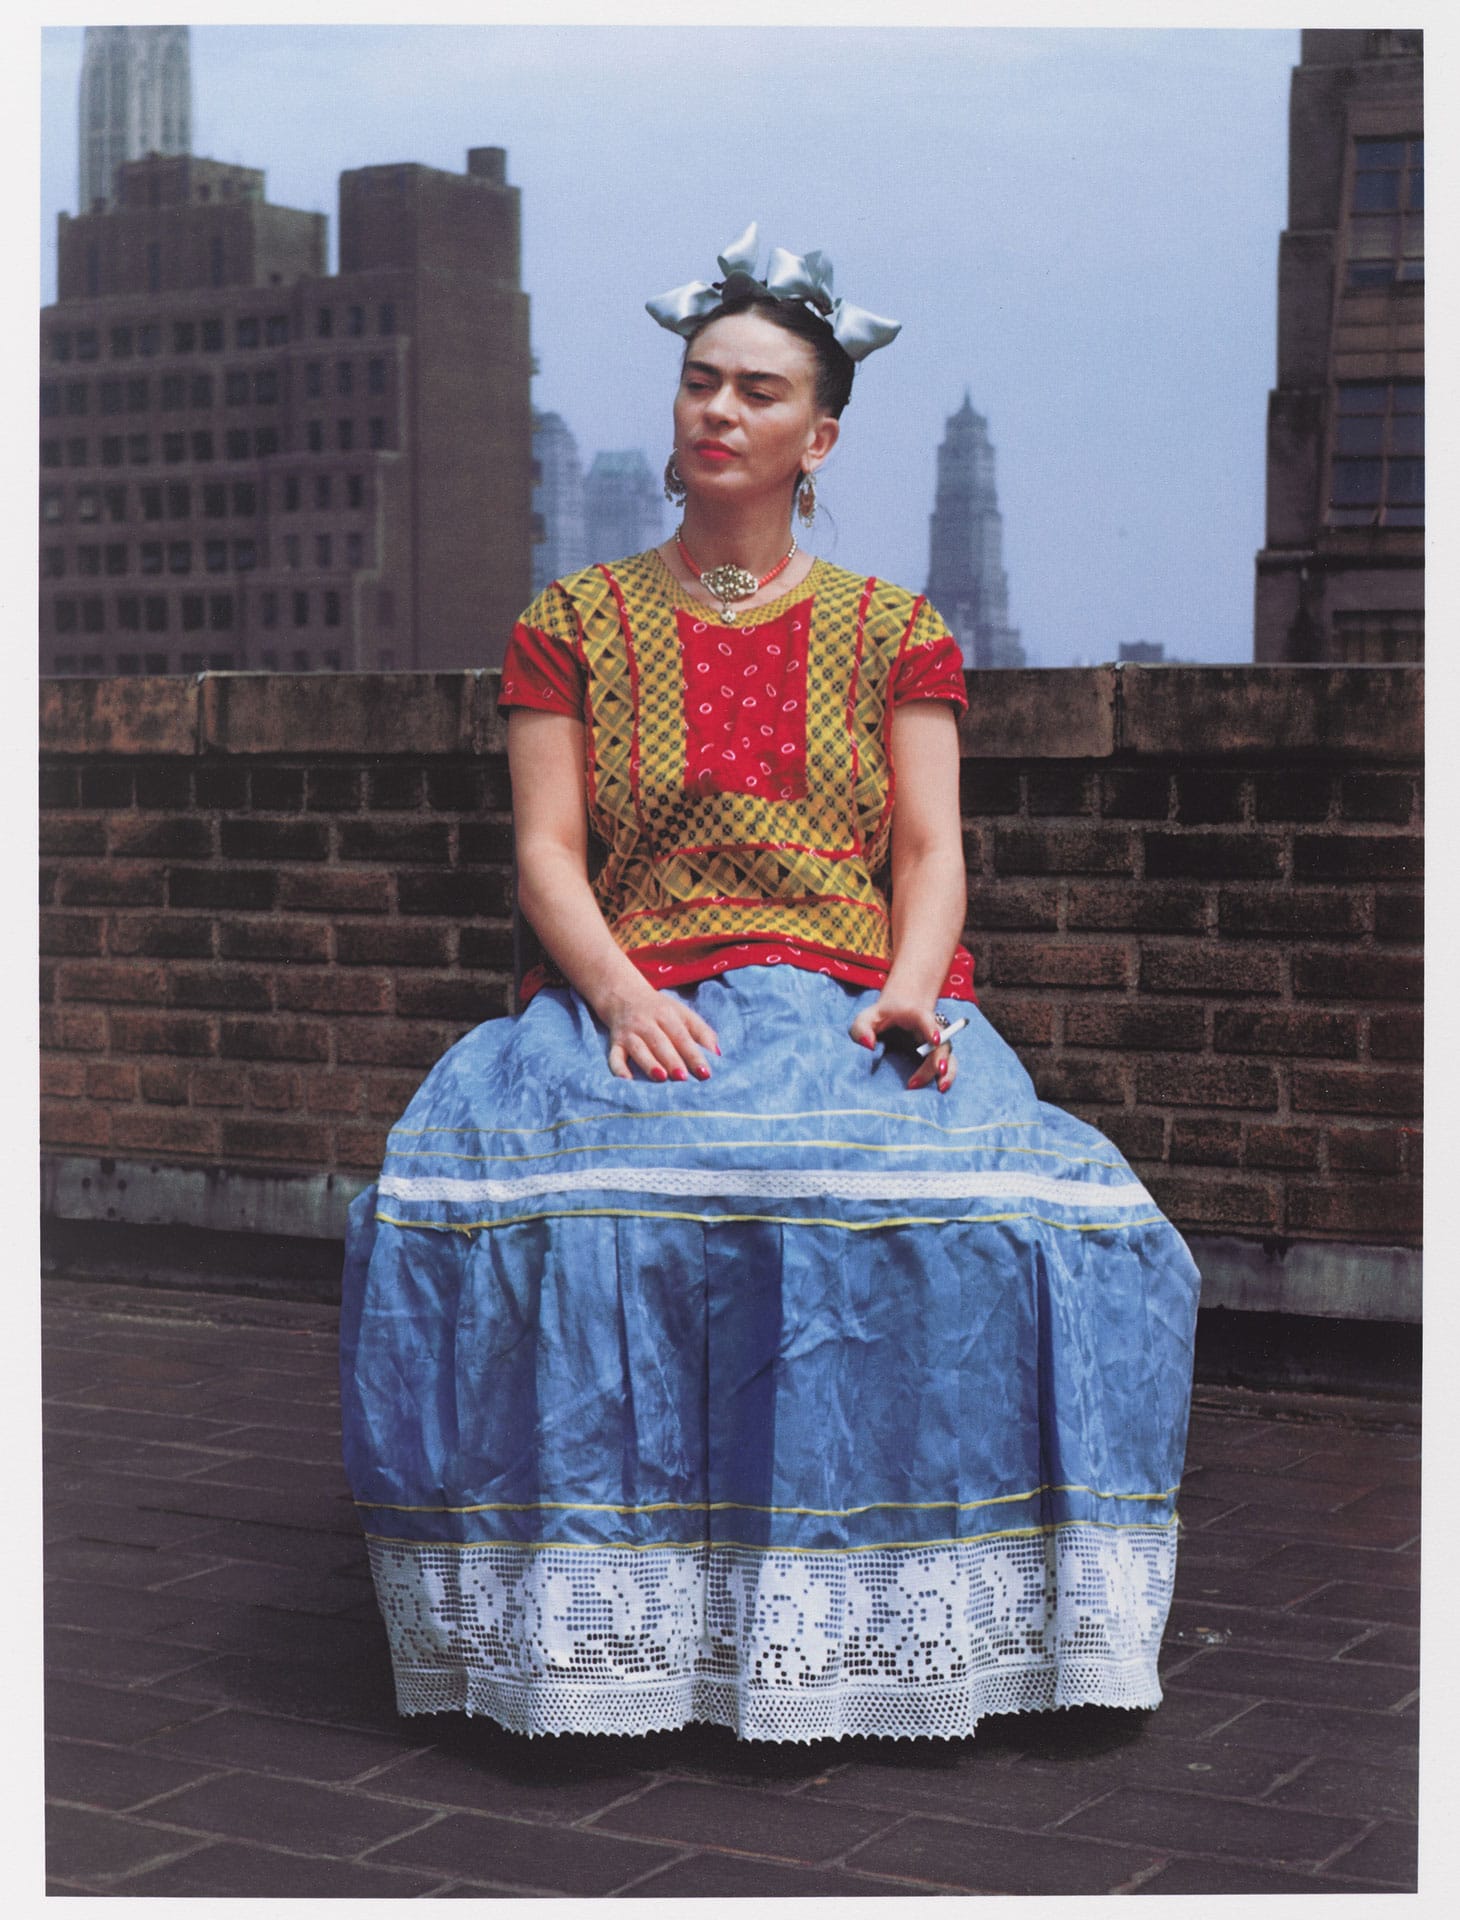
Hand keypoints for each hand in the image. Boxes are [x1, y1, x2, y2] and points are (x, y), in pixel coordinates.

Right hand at [603, 983, 720, 1082]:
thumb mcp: (682, 1014)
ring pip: (639, 1048)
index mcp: (668, 1015)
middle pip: (661, 1042)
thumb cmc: (660, 1010)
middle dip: (672, 1060)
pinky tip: (627, 1081)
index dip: (694, 1055)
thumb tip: (719, 1054)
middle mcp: (648, 1023)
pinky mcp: (615, 1042)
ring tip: (661, 1078)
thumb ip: (702, 1032)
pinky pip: (614, 1056)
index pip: (683, 1036)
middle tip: (683, 1078)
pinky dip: (618, 1068)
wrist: (623, 994)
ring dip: (649, 1063)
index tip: (705, 1073)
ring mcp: (630, 1033)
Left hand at [848, 991, 956, 1093]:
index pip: (926, 1019)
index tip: (934, 1040)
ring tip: (941, 1087)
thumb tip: (868, 1046)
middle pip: (941, 1042)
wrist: (900, 1011)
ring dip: (947, 1071)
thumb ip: (861, 1028)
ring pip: (948, 1055)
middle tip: (937, 1072)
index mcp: (915, 1015)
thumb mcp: (867, 1017)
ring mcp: (936, 1043)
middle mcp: (930, 1028)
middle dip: (940, 1058)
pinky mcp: (936, 1055)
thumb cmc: (881, 1016)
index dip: (932, 1029)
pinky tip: (939, 1089)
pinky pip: (948, 1065)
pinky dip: (947, 1077)